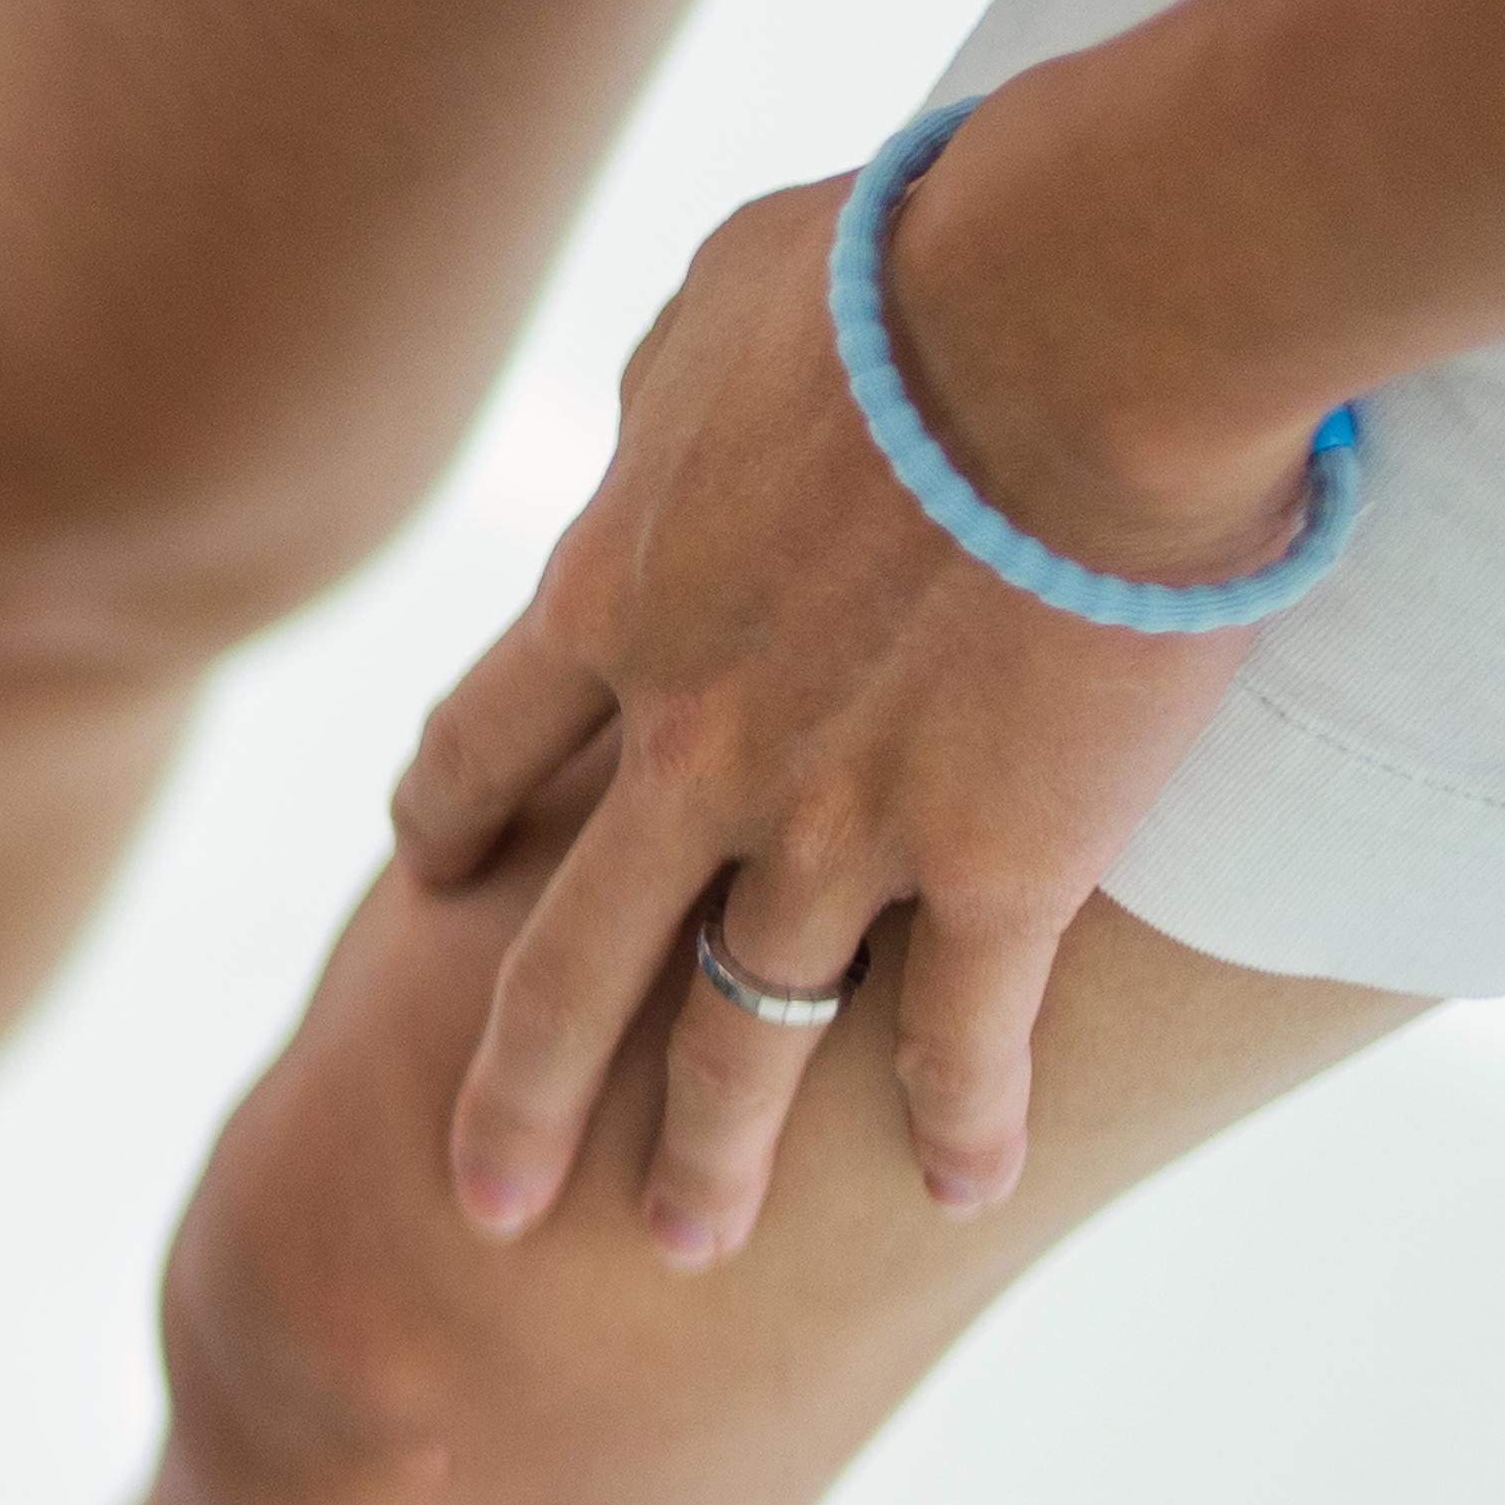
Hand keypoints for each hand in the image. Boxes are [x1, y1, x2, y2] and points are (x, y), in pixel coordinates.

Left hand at [387, 144, 1316, 1258]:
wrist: (1081, 312)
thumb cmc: (910, 260)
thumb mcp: (725, 300)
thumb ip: (674, 392)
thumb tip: (674, 411)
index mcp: (610, 606)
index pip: (482, 746)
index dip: (446, 822)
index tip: (423, 883)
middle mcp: (691, 753)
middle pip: (565, 959)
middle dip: (517, 1089)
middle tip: (478, 1196)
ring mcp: (838, 827)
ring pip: (741, 1033)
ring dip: (709, 1151)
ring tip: (680, 1244)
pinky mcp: (1001, 865)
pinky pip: (962, 1033)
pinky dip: (963, 1121)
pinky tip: (966, 1194)